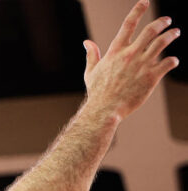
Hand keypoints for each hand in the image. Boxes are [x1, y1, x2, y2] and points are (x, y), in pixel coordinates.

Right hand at [83, 0, 179, 118]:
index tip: (145, 2)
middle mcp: (130, 54)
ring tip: (175, 32)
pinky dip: (173, 60)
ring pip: (162, 42)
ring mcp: (142, 65)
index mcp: (115, 51)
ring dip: (171, 35)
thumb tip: (86, 42)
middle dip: (161, 22)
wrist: (105, 109)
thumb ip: (92, 54)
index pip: (128, 24)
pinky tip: (173, 61)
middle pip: (150, 30)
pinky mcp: (151, 77)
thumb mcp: (91, 71)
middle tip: (167, 20)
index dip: (138, 10)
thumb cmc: (97, 92)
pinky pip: (168, 62)